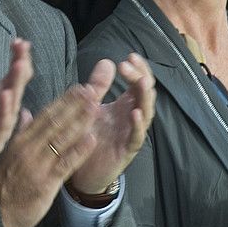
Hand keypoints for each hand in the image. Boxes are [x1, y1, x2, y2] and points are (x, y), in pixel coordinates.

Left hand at [0, 37, 32, 198]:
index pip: (11, 74)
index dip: (17, 58)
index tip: (18, 41)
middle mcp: (0, 111)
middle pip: (16, 86)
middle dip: (21, 67)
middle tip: (23, 49)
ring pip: (13, 104)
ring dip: (16, 86)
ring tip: (19, 66)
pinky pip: (2, 127)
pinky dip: (5, 112)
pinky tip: (4, 96)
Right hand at [0, 82, 101, 226]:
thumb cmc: (6, 183)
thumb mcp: (9, 154)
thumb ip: (21, 131)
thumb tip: (28, 112)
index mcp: (21, 140)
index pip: (45, 115)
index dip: (64, 101)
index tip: (80, 88)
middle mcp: (29, 148)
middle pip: (55, 122)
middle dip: (75, 106)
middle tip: (92, 90)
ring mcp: (38, 165)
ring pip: (61, 139)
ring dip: (80, 122)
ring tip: (95, 107)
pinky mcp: (46, 183)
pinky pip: (65, 164)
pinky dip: (79, 151)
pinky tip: (92, 140)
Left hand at [69, 54, 154, 195]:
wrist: (82, 170)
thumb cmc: (90, 137)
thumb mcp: (91, 108)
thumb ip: (98, 86)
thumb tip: (106, 61)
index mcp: (124, 105)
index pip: (138, 82)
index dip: (138, 68)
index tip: (129, 56)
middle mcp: (132, 117)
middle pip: (144, 93)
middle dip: (140, 76)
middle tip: (128, 65)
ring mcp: (132, 133)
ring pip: (145, 113)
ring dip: (144, 97)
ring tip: (141, 82)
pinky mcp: (127, 150)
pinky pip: (136, 137)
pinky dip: (138, 125)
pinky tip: (135, 114)